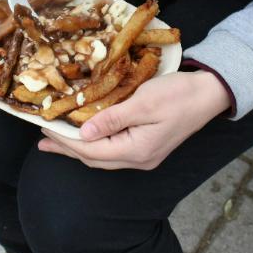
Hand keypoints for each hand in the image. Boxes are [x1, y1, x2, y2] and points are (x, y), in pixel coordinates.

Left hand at [38, 71, 231, 169]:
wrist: (209, 94)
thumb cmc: (178, 94)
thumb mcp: (143, 103)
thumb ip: (112, 119)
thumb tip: (83, 135)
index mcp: (137, 150)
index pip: (90, 150)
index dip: (65, 140)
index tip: (44, 127)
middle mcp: (139, 159)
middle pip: (94, 158)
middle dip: (66, 148)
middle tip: (42, 139)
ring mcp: (144, 155)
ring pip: (102, 156)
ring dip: (78, 147)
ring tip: (56, 140)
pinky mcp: (147, 146)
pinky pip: (112, 149)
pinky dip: (94, 143)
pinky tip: (85, 135)